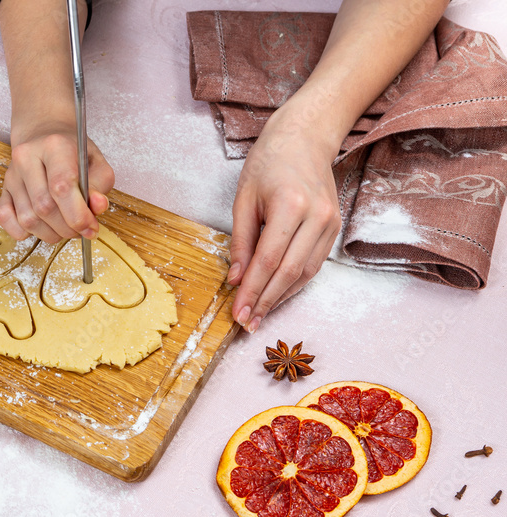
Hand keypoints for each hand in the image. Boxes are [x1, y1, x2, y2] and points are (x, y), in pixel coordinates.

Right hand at [0, 125, 114, 243]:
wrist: (44, 134)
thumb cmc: (72, 151)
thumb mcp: (95, 162)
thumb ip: (100, 186)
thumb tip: (98, 206)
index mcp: (54, 146)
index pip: (61, 186)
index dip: (77, 214)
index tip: (91, 228)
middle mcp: (27, 157)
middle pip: (44, 207)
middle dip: (67, 228)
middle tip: (80, 229)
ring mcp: (12, 174)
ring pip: (27, 219)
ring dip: (50, 233)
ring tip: (64, 227)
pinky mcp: (3, 188)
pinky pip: (5, 218)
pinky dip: (23, 231)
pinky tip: (41, 226)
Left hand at [228, 108, 342, 332]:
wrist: (305, 139)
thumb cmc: (269, 164)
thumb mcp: (244, 199)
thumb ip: (240, 241)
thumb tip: (235, 279)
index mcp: (291, 206)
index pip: (269, 260)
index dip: (252, 291)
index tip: (238, 312)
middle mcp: (317, 217)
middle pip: (290, 273)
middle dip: (266, 301)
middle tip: (247, 323)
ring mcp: (331, 223)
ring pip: (305, 274)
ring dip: (281, 298)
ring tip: (259, 315)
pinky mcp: (335, 228)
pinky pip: (314, 265)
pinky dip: (294, 283)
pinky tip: (276, 295)